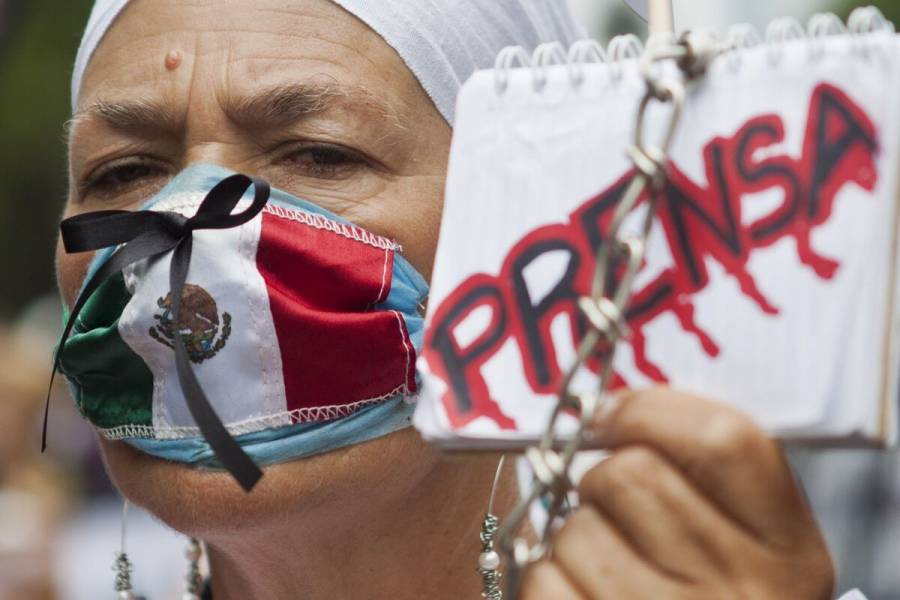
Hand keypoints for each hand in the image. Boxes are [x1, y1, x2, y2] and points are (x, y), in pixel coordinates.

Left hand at [521, 388, 834, 599]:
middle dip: (600, 482)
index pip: (723, 440)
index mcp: (789, 554)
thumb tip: (611, 410)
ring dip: (572, 538)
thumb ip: (704, 481)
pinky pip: (544, 579)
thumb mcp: (752, 552)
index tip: (608, 417)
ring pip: (576, 528)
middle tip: (608, 510)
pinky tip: (580, 595)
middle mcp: (742, 594)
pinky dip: (547, 580)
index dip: (648, 412)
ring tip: (602, 568)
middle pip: (631, 474)